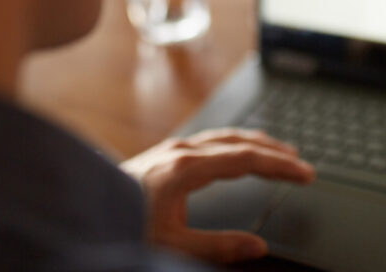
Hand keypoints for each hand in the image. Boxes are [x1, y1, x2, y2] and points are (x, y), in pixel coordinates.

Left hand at [121, 128, 314, 262]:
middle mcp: (182, 151)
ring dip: (256, 143)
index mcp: (187, 168)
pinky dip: (236, 144)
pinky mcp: (165, 154)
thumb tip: (257, 247)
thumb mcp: (172, 245)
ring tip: (279, 152)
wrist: (80, 212)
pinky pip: (211, 140)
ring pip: (225, 137)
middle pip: (240, 142)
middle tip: (302, 164)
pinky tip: (238, 151)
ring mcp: (172, 148)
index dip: (281, 167)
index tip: (306, 174)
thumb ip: (218, 246)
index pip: (247, 159)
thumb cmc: (121, 227)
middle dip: (275, 152)